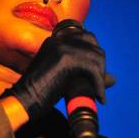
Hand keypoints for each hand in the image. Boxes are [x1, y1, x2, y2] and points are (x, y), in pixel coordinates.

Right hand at [0, 21, 114, 122]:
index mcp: (54, 41)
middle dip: (100, 64)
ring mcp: (61, 46)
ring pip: (95, 55)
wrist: (23, 101)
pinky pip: (93, 67)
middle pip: (93, 42)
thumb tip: (114, 78)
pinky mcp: (66, 57)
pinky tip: (98, 95)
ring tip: (98, 93)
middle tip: (98, 84)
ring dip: (100, 76)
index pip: (85, 36)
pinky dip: (98, 83)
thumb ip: (86, 74)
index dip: (94, 54)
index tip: (95, 73)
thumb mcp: (66, 79)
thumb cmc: (40, 94)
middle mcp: (58, 39)